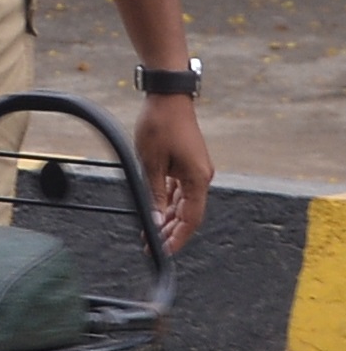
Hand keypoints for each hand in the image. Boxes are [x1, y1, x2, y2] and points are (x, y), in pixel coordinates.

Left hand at [133, 92, 211, 251]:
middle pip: (187, 214)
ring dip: (167, 218)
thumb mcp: (150, 163)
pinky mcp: (186, 164)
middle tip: (151, 246)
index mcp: (198, 179)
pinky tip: (155, 212)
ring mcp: (194, 170)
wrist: (168, 98)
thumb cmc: (160, 126)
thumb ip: (153, 193)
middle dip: (170, 232)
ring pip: (182, 203)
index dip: (178, 238)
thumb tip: (154, 219)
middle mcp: (201, 177)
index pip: (191, 219)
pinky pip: (178, 190)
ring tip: (150, 233)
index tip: (164, 251)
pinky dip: (167, 202)